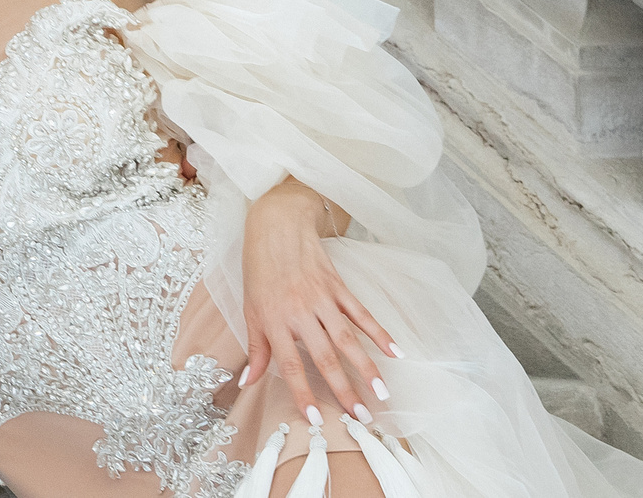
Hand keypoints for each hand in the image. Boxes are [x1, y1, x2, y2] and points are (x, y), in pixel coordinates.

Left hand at [241, 179, 398, 422]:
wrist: (276, 225)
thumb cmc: (259, 270)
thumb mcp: (250, 309)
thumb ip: (255, 349)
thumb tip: (247, 384)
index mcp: (275, 320)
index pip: (290, 363)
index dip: (302, 391)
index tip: (315, 417)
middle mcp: (300, 311)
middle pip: (325, 356)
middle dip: (345, 388)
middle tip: (362, 416)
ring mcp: (322, 298)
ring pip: (348, 338)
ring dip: (367, 367)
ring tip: (383, 393)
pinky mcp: (338, 286)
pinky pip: (362, 313)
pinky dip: (379, 333)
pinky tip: (395, 352)